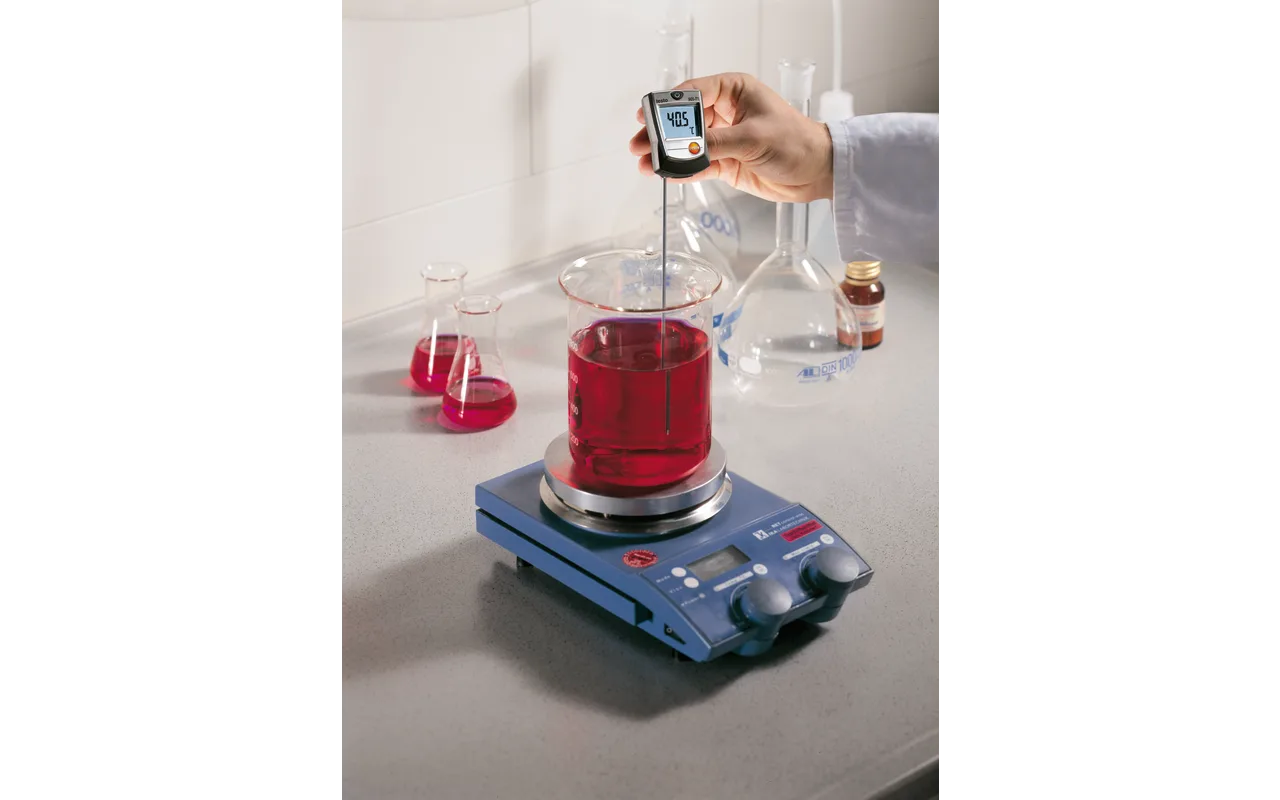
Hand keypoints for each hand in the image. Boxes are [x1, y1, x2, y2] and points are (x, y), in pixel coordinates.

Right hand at [630, 72, 833, 202]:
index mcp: (733, 91)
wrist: (816, 172)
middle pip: (683, 121)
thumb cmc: (796, 142)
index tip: (647, 116)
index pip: (692, 93)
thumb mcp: (752, 138)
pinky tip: (665, 174)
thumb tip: (683, 149)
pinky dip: (681, 170)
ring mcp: (723, 138)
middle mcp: (724, 111)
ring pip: (686, 144)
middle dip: (661, 133)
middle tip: (640, 144)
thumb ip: (715, 144)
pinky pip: (696, 164)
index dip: (667, 106)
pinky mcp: (724, 162)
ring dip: (666, 154)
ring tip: (646, 163)